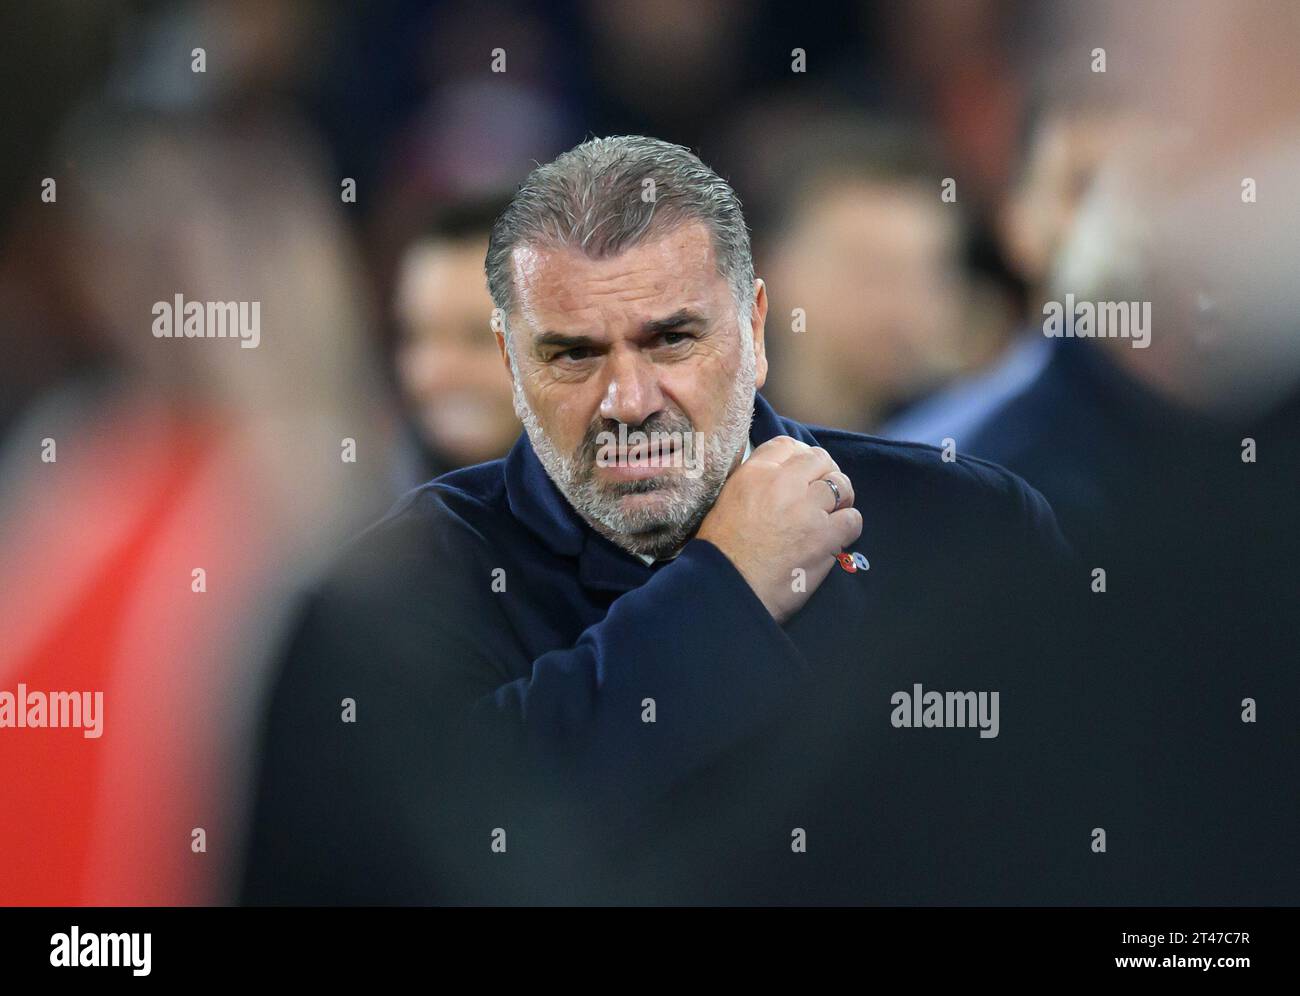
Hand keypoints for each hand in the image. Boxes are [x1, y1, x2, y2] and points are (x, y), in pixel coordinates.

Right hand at [696, 436, 860, 623]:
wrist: (729, 588)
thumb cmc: (722, 552)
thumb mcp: (726, 502)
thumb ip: (753, 484)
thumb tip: (778, 480)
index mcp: (754, 473)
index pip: (788, 445)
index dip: (801, 457)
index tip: (804, 473)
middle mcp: (783, 484)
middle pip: (819, 459)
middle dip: (824, 473)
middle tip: (822, 493)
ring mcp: (807, 508)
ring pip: (841, 485)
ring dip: (840, 499)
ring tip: (832, 514)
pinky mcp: (825, 536)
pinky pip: (852, 519)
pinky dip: (848, 527)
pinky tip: (836, 537)